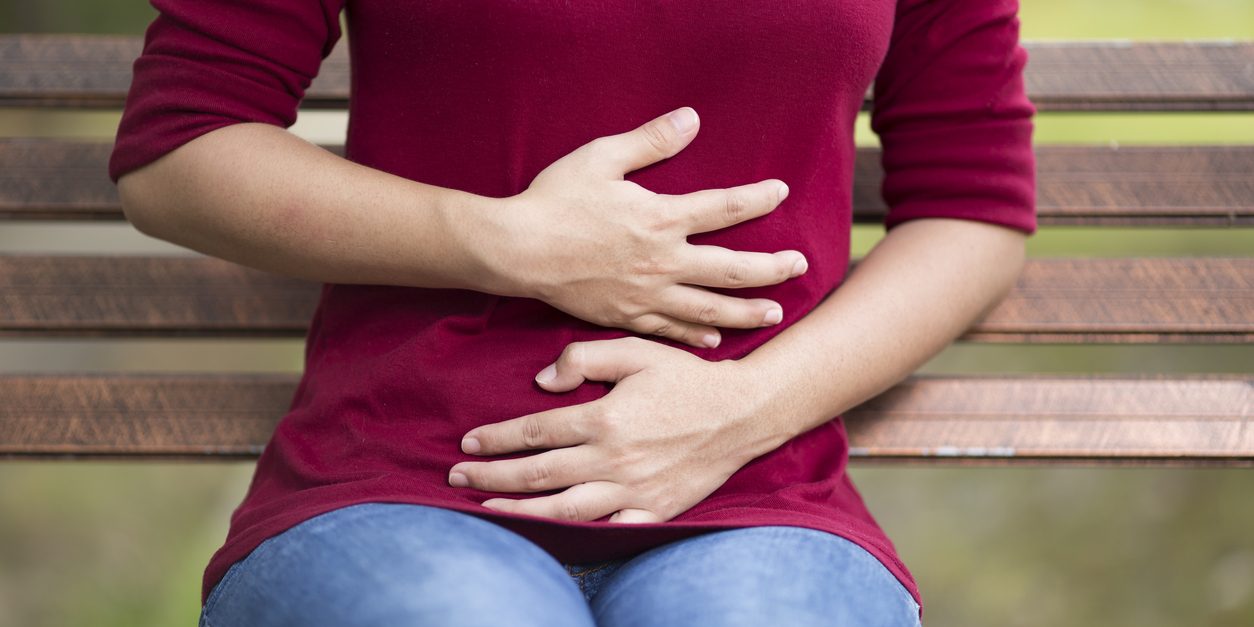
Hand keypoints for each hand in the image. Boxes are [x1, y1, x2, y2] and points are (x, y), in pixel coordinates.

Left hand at [448, 337, 787, 522]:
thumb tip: (542, 381)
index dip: (497, 439)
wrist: (743, 413)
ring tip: (487, 512)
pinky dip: (577, 537)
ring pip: (564, 509)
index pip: (536, 432)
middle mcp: (614, 459)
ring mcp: (633, 490)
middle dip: (492, 478)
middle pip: (539, 474)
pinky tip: (550, 538)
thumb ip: (584, 356)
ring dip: (520, 512)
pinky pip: (608, 529)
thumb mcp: (636, 350)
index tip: (468, 444)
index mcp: (605, 419)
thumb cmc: (687, 378)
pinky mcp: (653, 509)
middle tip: (457, 480)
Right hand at [483, 107, 807, 347]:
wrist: (515, 251)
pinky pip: (669, 331)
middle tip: (799, 266)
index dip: (757, 198)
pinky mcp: (625, 317)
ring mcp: (645, 295)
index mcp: (659, 219)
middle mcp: (661, 262)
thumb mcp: (601, 158)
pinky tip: (713, 341)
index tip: (781, 192)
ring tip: (774, 314)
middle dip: (770, 269)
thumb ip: (650, 141)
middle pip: (731, 269)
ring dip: (746, 312)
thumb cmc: (555, 200)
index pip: (723, 208)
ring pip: (708, 309)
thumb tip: (691, 119)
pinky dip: (695, 336)